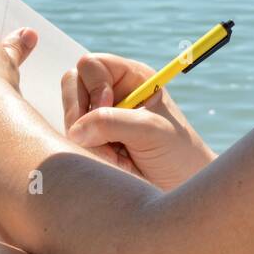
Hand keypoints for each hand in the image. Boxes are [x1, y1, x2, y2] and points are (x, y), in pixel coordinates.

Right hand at [61, 54, 215, 190]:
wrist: (183, 188)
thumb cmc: (178, 154)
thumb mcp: (151, 132)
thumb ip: (113, 123)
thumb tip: (75, 130)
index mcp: (131, 78)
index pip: (91, 65)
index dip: (93, 86)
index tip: (106, 108)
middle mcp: (112, 93)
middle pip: (72, 85)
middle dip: (79, 112)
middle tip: (101, 138)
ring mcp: (99, 117)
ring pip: (69, 116)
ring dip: (84, 138)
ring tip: (114, 156)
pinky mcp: (92, 141)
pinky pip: (71, 140)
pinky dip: (85, 153)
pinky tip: (110, 163)